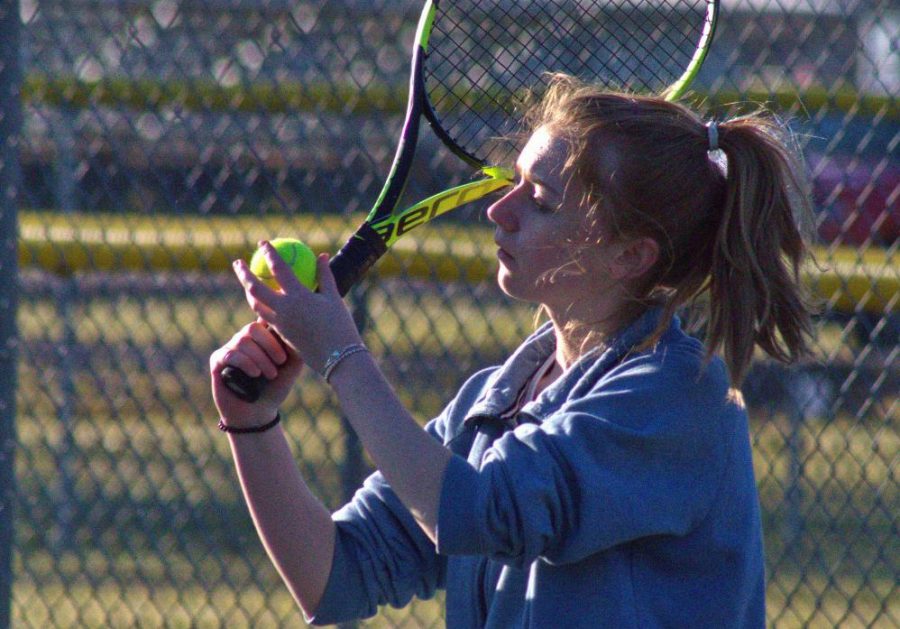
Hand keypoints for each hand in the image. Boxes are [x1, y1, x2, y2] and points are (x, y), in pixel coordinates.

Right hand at [210, 319, 302, 426]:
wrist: (258, 413)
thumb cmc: (276, 387)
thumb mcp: (292, 366)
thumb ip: (294, 345)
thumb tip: (292, 326)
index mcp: (262, 335)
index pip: (266, 317)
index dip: (277, 326)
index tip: (288, 348)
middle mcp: (244, 338)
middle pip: (253, 327)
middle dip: (270, 345)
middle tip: (281, 362)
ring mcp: (230, 348)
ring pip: (242, 341)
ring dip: (260, 358)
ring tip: (270, 375)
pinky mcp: (217, 361)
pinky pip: (230, 355)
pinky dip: (246, 363)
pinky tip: (255, 374)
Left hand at [232, 241, 362, 374]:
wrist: (338, 357)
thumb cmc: (340, 325)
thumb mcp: (334, 298)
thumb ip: (325, 276)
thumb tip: (321, 256)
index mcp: (298, 296)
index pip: (278, 268)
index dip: (269, 253)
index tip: (263, 242)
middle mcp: (284, 309)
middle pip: (254, 288)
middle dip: (243, 273)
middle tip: (237, 262)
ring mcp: (280, 323)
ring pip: (255, 305)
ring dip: (248, 291)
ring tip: (246, 281)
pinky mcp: (280, 335)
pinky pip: (265, 317)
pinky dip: (261, 307)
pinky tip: (261, 302)